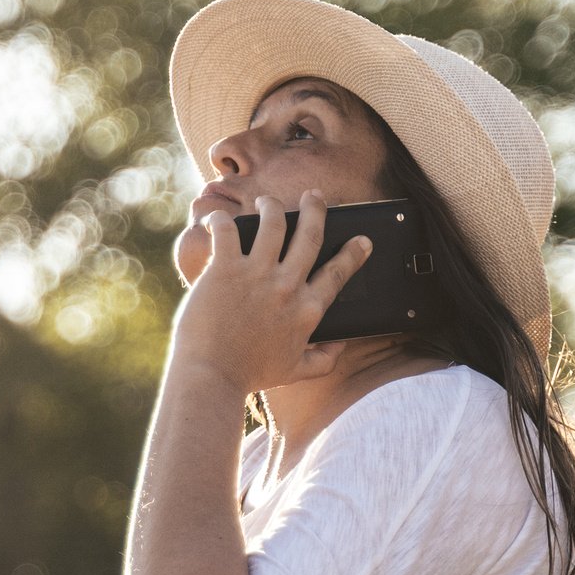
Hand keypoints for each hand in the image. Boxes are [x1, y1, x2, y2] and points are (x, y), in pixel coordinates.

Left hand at [170, 189, 371, 392]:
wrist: (212, 378)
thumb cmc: (250, 376)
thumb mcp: (295, 372)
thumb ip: (324, 360)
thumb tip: (341, 347)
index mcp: (306, 310)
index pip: (337, 274)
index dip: (353, 254)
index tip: (362, 240)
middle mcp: (287, 286)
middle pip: (310, 235)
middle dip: (316, 210)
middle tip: (315, 197)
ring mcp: (256, 274)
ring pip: (273, 222)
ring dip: (272, 206)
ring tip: (268, 202)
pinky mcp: (225, 269)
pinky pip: (226, 229)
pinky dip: (221, 219)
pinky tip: (216, 219)